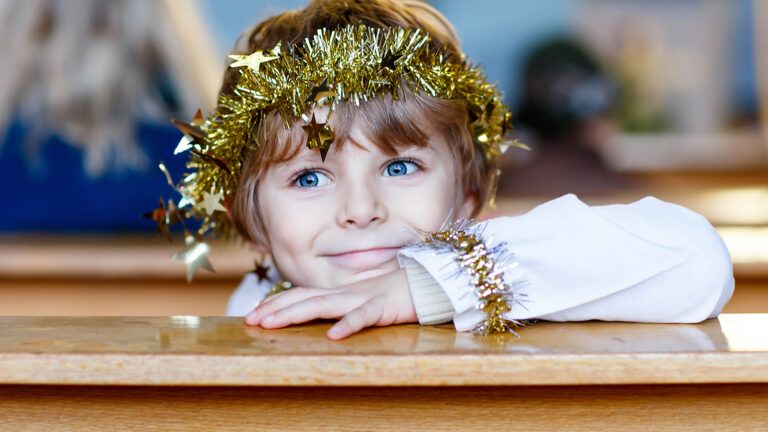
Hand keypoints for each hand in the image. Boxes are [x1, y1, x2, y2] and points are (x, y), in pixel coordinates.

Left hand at [244, 268, 417, 339]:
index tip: (256, 312)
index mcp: (344, 292)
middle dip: (276, 309)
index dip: (279, 302)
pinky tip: (334, 336)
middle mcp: (348, 293)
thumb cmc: (402, 292)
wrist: (433, 280)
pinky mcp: (385, 307)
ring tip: (273, 323)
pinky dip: (349, 325)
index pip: (304, 294)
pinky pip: (365, 317)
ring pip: (325, 305)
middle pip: (306, 299)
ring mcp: (365, 298)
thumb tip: (327, 320)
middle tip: (251, 319)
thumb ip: (347, 307)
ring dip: (297, 313)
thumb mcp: (367, 301)